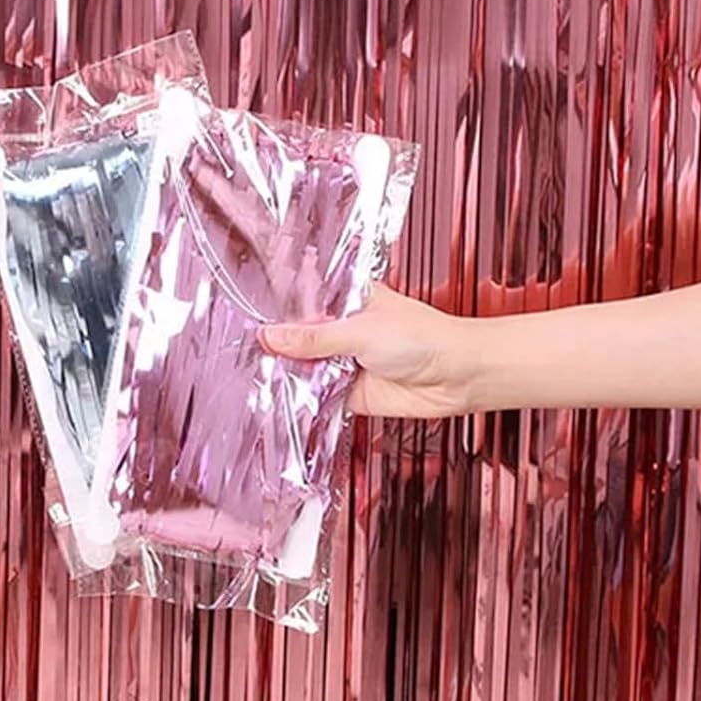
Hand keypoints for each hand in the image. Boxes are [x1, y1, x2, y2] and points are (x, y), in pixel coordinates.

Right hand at [260, 285, 476, 418]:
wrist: (458, 377)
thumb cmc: (424, 339)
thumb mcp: (360, 331)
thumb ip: (314, 338)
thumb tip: (271, 336)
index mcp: (346, 300)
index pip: (303, 300)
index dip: (276, 308)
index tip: (245, 314)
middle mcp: (342, 330)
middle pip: (298, 338)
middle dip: (276, 346)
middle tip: (242, 350)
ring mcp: (344, 361)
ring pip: (305, 368)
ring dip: (286, 374)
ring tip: (254, 375)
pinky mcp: (349, 393)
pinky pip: (317, 397)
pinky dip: (301, 401)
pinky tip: (280, 398)